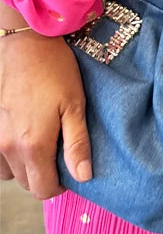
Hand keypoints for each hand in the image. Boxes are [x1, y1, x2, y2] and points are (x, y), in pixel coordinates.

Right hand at [0, 31, 91, 198]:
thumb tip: (83, 177)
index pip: (43, 189)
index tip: (70, 171)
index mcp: (33, 144)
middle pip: (26, 183)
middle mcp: (7, 146)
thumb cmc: (55, 71)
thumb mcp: (75, 105)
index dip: (59, 186)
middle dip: (44, 176)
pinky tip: (23, 136)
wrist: (25, 43)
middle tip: (59, 153)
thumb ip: (77, 144)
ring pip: (9, 172)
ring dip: (26, 166)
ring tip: (42, 143)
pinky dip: (9, 155)